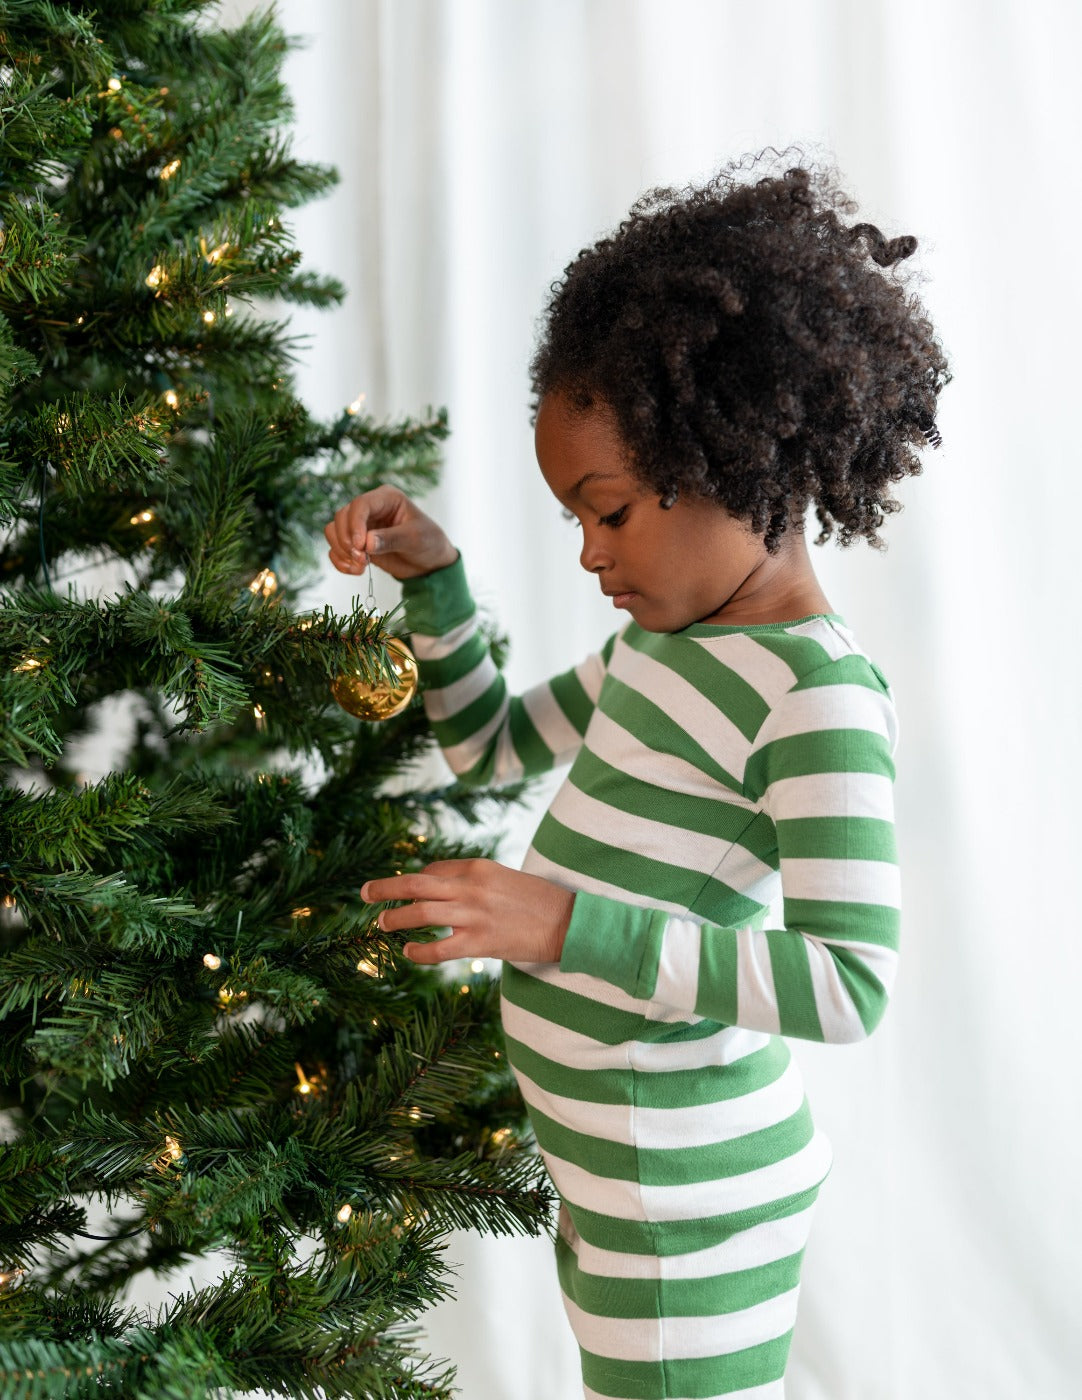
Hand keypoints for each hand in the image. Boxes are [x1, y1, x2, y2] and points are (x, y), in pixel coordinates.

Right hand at [324, 484, 457, 580]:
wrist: (430, 563)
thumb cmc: (428, 542)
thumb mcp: (415, 539)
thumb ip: (391, 539)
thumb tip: (367, 543)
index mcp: (387, 498)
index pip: (361, 504)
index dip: (355, 524)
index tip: (360, 546)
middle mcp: (371, 508)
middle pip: (342, 516)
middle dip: (347, 540)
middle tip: (362, 560)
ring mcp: (361, 525)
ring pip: (334, 531)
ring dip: (341, 551)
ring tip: (360, 566)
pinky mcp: (357, 543)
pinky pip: (336, 548)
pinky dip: (340, 561)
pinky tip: (356, 571)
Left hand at [361, 859, 574, 965]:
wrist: (569, 922)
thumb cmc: (539, 901)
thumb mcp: (506, 878)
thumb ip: (476, 882)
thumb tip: (444, 889)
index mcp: (478, 867)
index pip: (434, 868)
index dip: (416, 879)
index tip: (407, 890)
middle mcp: (471, 887)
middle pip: (416, 883)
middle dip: (386, 887)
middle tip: (364, 893)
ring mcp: (473, 915)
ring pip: (420, 913)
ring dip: (395, 918)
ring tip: (381, 923)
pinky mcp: (479, 943)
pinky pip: (437, 949)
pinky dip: (418, 951)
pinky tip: (408, 951)